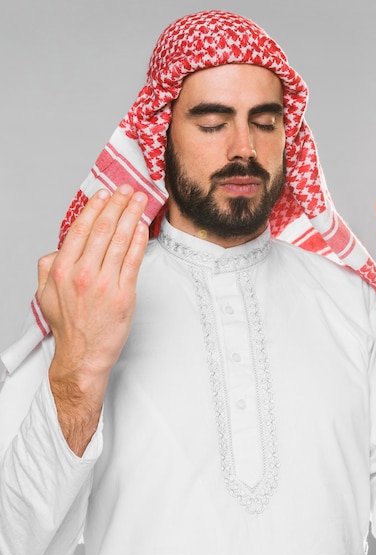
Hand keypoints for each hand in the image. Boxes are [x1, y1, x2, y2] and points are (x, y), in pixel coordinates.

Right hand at [37, 185, 148, 454]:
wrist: (83, 356)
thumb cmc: (69, 325)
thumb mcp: (45, 294)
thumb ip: (48, 266)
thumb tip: (59, 247)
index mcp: (61, 269)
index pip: (80, 229)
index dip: (95, 208)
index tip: (104, 194)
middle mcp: (83, 273)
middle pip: (103, 229)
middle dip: (118, 204)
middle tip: (128, 189)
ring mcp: (105, 283)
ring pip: (120, 240)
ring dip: (131, 215)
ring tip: (139, 201)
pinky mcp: (124, 295)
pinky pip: (133, 261)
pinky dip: (139, 240)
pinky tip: (142, 226)